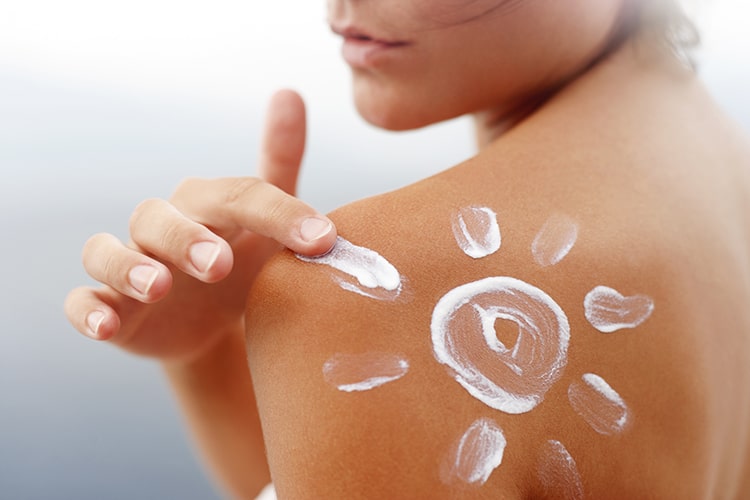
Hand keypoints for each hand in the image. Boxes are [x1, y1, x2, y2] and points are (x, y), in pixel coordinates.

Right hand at [65, 90, 335, 362]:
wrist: (213, 324)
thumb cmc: (242, 261)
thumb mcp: (267, 219)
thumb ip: (280, 161)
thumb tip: (288, 91)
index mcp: (205, 204)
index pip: (238, 196)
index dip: (280, 214)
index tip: (323, 239)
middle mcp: (161, 228)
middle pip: (159, 217)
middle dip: (187, 238)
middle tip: (219, 264)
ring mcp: (131, 265)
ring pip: (107, 252)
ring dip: (129, 266)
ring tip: (159, 286)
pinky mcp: (111, 306)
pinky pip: (82, 302)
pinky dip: (88, 312)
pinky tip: (106, 326)